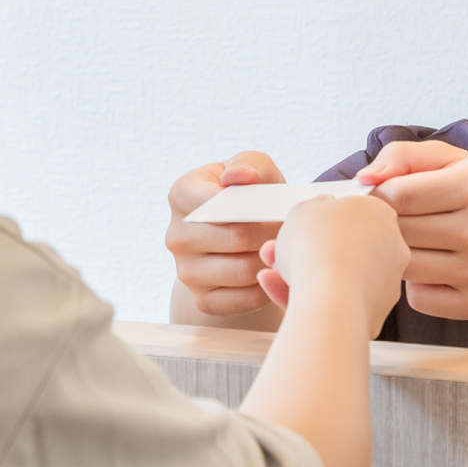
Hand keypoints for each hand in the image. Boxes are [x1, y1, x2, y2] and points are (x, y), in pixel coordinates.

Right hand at [165, 152, 285, 317]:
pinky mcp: (202, 300)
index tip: (274, 207)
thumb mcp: (255, 170)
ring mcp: (185, 271)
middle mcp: (176, 235)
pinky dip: (267, 286)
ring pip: (243, 270)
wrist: (241, 239)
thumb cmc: (251, 197)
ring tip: (283, 248)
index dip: (254, 207)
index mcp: (182, 195)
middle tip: (291, 230)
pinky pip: (244, 299)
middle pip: (237, 237)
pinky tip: (273, 271)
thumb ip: (250, 165)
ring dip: (271, 260)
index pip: (219, 204)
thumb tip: (238, 177)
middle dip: (270, 233)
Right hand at [257, 194, 407, 338]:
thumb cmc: (320, 247)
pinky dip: (310, 297)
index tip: (303, 226)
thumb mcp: (304, 210)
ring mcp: (385, 281)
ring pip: (338, 276)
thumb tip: (320, 209)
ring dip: (304, 274)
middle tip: (283, 250)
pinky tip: (281, 290)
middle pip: (344, 247)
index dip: (321, 221)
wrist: (330, 297)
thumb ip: (314, 208)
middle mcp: (391, 247)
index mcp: (381, 213)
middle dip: (309, 250)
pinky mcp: (374, 312)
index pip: (351, 214)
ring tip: (274, 273)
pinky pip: (336, 300)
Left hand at [356, 140, 467, 320]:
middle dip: (390, 225)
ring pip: (404, 267)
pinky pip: (418, 298)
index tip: (386, 197)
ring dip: (401, 256)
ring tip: (420, 242)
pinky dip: (417, 285)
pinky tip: (435, 268)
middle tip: (404, 220)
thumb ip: (403, 155)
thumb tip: (364, 179)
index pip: (398, 195)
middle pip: (399, 232)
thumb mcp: (452, 159)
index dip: (381, 196)